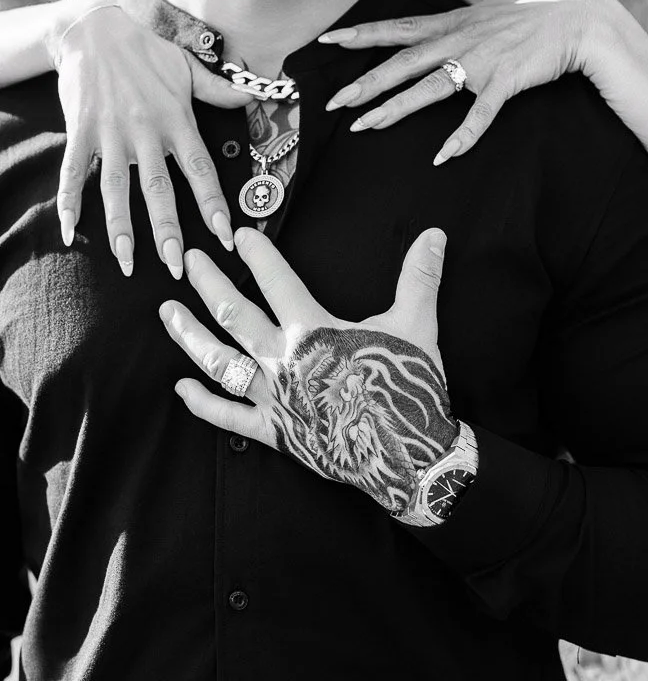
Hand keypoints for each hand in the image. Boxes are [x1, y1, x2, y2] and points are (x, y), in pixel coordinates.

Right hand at [54, 3, 250, 277]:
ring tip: (127, 262)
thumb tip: (255, 95)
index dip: (213, 204)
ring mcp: (111, 133)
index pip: (201, 169)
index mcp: (177, 119)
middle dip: (168, 231)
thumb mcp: (188, 67)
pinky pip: (73, 172)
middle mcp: (146, 131)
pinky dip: (69, 203)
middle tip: (177, 267)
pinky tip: (70, 233)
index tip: (226, 236)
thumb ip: (220, 89)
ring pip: (116, 188)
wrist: (94, 29)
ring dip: (121, 227)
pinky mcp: (81, 131)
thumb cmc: (147, 51)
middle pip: (158, 188)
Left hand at [160, 226, 456, 513]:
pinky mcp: (274, 431)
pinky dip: (201, 402)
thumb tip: (435, 235)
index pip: (276, 281)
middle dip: (207, 283)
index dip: (257, 255)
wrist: (408, 456)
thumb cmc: (407, 387)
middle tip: (188, 259)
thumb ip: (418, 276)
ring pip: (219, 361)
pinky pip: (228, 417)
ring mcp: (274, 397)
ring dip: (190, 335)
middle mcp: (283, 360)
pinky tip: (180, 387)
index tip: (238, 235)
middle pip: (234, 315)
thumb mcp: (416, 325)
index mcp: (314, 330)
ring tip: (168, 312)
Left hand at [321, 0, 615, 163]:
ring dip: (397, 108)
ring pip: (430, 87)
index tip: (329, 40)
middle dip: (366, 81)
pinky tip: (444, 156)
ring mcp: (481, 62)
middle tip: (333, 101)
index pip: (398, 29)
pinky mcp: (505, 81)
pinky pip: (480, 114)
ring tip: (366, 126)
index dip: (362, 34)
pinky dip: (463, 136)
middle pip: (403, 62)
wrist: (578, 22)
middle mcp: (460, 41)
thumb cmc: (534, 13)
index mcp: (452, 24)